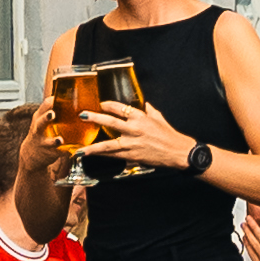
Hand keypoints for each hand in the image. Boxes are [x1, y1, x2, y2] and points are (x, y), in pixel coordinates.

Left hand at [75, 93, 195, 174]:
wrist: (177, 152)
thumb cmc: (169, 135)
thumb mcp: (159, 118)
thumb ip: (149, 110)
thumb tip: (145, 104)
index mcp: (140, 117)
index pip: (120, 108)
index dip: (108, 105)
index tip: (101, 104)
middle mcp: (134, 129)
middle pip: (110, 122)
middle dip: (95, 118)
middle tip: (83, 115)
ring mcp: (132, 144)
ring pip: (108, 145)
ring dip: (93, 147)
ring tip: (81, 148)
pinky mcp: (132, 156)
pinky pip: (114, 156)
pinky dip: (103, 156)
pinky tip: (94, 156)